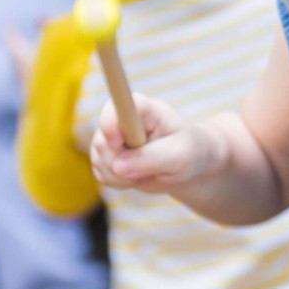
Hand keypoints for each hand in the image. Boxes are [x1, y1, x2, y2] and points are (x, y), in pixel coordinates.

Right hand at [90, 94, 213, 192]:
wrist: (187, 164)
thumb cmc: (189, 153)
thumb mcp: (180, 156)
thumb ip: (152, 159)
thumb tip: (117, 167)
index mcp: (143, 108)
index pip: (117, 105)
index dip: (111, 123)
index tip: (117, 142)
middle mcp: (120, 117)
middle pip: (103, 141)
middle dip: (122, 163)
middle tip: (150, 169)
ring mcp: (110, 137)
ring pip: (99, 160)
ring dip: (122, 176)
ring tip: (149, 172)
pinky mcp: (105, 155)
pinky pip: (101, 174)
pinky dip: (119, 183)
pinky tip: (138, 177)